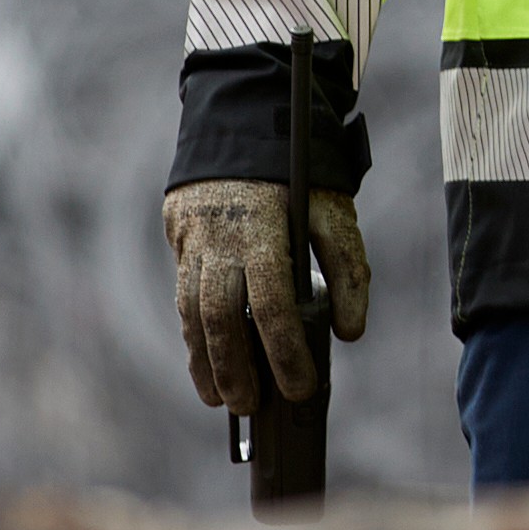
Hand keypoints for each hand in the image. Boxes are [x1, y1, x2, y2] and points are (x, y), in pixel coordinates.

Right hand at [166, 178, 368, 409]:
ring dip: (204, 361)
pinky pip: (183, 297)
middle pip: (218, 316)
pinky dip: (194, 336)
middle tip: (251, 407)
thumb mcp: (334, 211)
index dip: (284, 349)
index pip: (271, 301)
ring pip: (190, 312)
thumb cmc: (300, 177)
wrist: (243, 122)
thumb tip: (349, 333)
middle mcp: (219, 236)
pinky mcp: (179, 240)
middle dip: (233, 368)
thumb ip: (348, 270)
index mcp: (261, 227)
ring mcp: (192, 239)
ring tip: (222, 401)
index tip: (300, 388)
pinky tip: (206, 366)